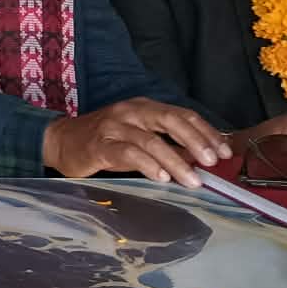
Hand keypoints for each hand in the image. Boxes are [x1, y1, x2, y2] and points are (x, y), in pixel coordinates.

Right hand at [42, 99, 231, 186]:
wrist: (61, 141)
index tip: (226, 152)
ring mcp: (113, 126)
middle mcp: (130, 111)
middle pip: (169, 120)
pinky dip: (147, 165)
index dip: (206, 132)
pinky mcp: (99, 145)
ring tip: (193, 180)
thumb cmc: (105, 141)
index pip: (182, 115)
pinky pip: (127, 153)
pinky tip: (161, 177)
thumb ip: (167, 144)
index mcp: (143, 107)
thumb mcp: (138, 137)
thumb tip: (202, 160)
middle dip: (196, 141)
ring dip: (176, 161)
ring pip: (151, 140)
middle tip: (213, 162)